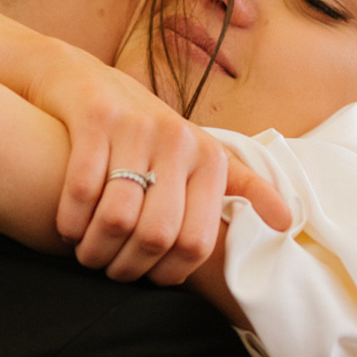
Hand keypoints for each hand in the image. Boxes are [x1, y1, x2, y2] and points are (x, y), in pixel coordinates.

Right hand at [26, 49, 289, 284]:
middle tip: (108, 270)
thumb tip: (287, 221)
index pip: (197, 242)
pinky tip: (68, 227)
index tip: (146, 278)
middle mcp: (180, 139)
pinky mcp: (97, 116)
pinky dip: (72, 219)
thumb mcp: (198, 153)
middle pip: (157, 234)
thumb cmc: (146, 131)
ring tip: (86, 253)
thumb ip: (242, 186)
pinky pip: (84, 187)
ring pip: (118, 216)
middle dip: (126, 265)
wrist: (82, 78)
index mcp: (210, 158)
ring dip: (95, 248)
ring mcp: (138, 125)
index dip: (167, 274)